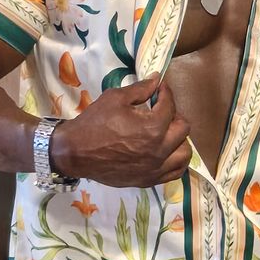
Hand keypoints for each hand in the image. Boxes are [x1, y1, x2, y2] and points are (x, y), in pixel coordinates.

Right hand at [50, 74, 191, 187]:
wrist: (75, 152)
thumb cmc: (94, 123)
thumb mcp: (115, 98)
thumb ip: (140, 89)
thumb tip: (157, 80)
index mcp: (153, 127)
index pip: (169, 106)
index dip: (165, 93)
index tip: (160, 89)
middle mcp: (159, 149)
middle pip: (182, 128)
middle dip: (174, 115)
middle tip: (162, 110)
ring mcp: (155, 168)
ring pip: (184, 153)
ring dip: (180, 139)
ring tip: (167, 132)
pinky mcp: (149, 179)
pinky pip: (175, 172)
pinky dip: (177, 161)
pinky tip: (169, 152)